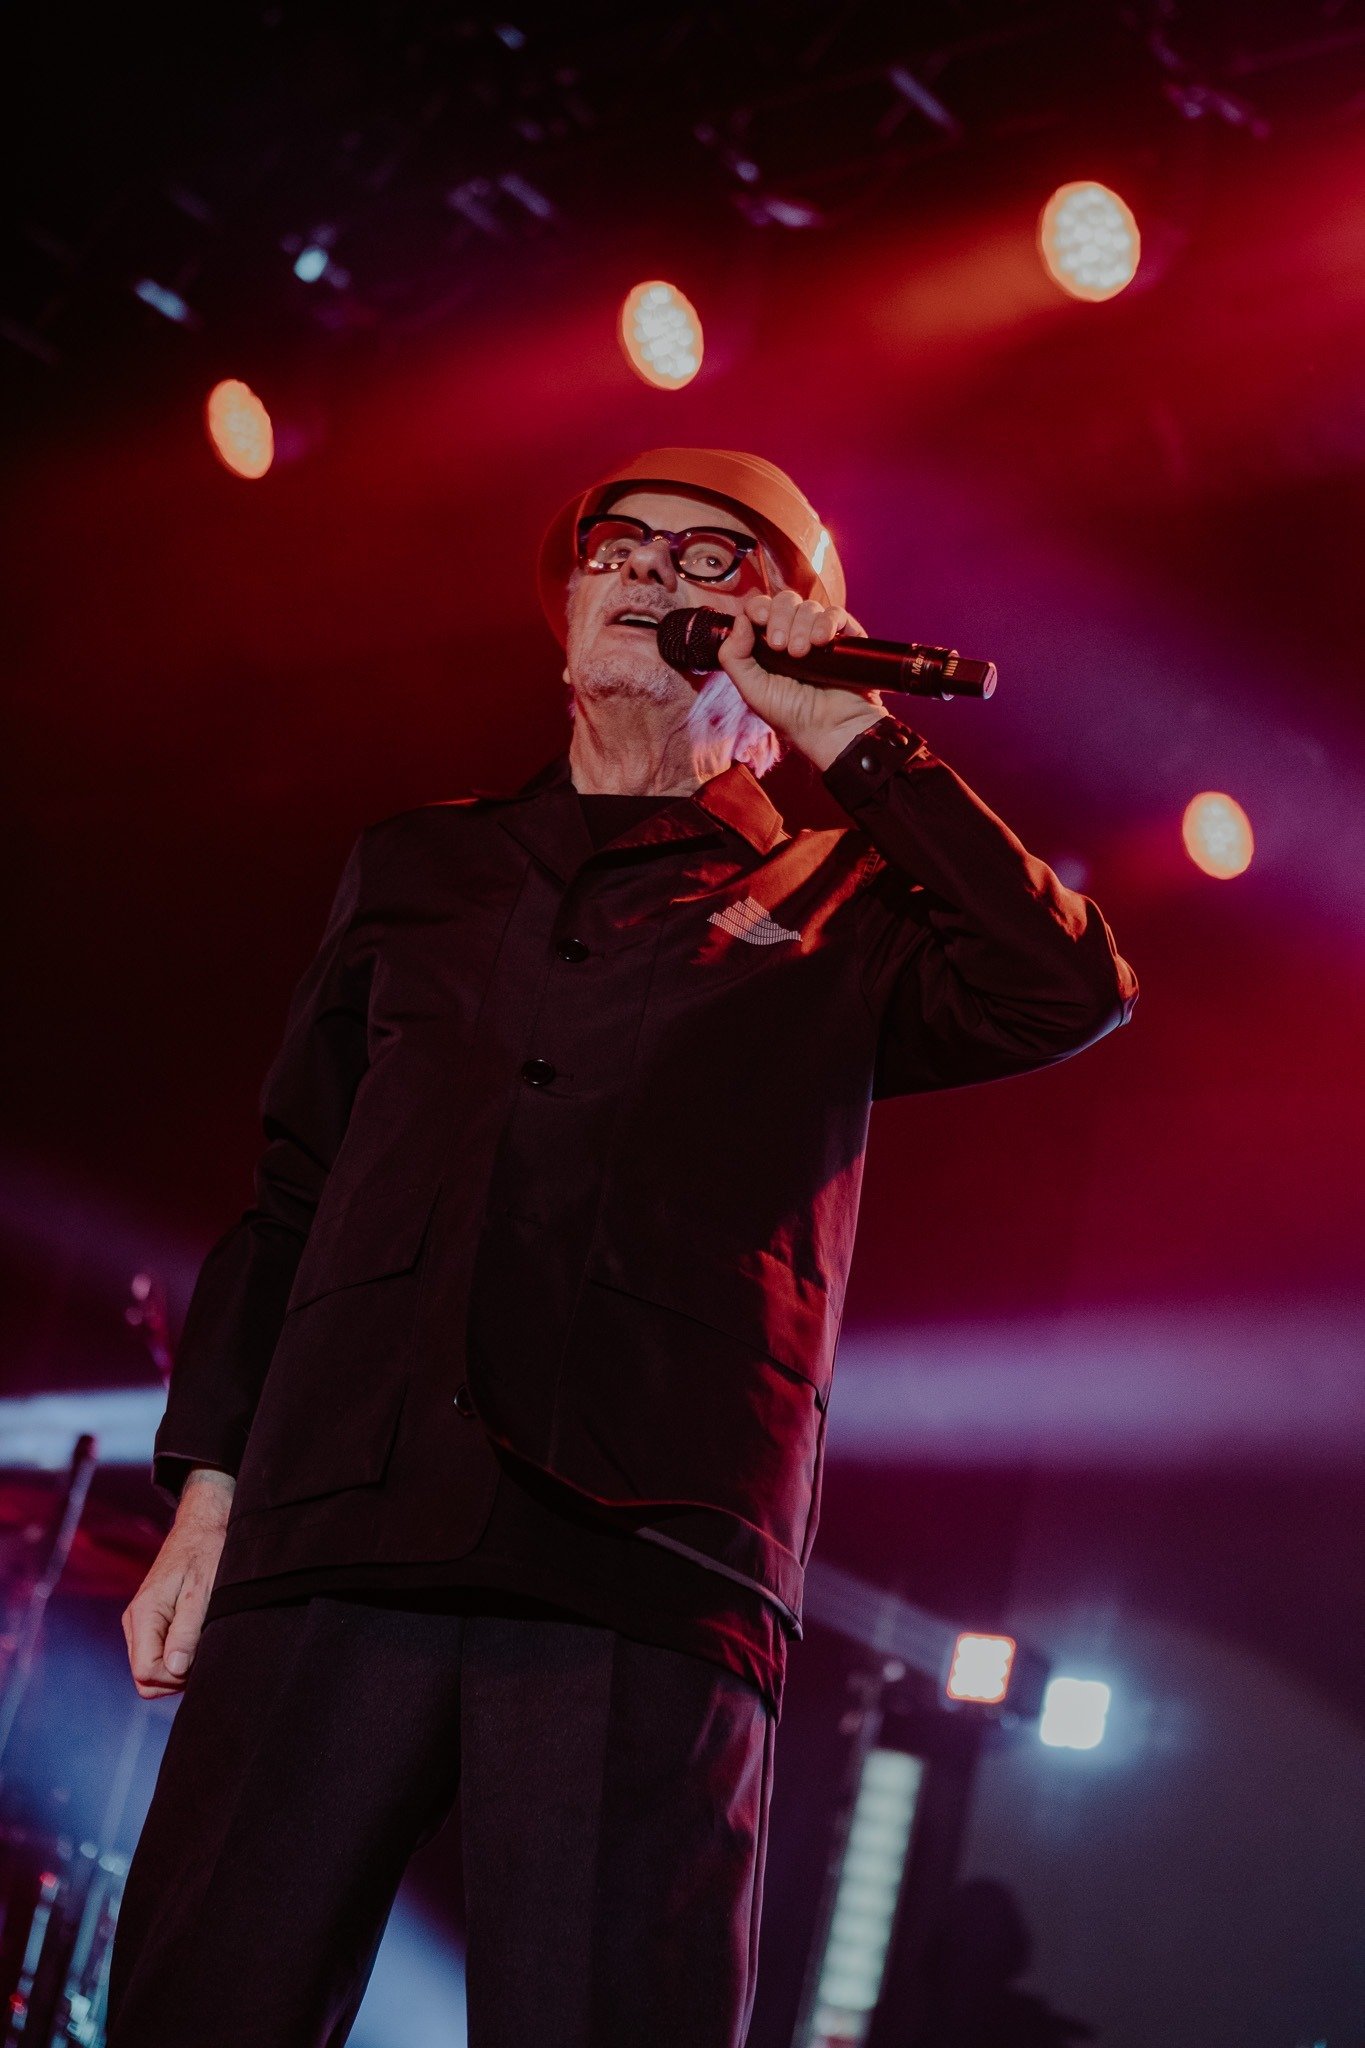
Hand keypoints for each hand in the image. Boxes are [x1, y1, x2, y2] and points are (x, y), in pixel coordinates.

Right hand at [122, 1467, 233, 1697]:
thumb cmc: (206, 1553)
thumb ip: (187, 1632)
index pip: (146, 1672)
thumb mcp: (203, 1592)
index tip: (200, 1658)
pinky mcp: (152, 1623)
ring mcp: (141, 1624)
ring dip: (176, 1670)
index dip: (175, 1676)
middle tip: (203, 1653)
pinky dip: (176, 1658)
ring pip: (150, 1671)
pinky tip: (196, 1641)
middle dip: (174, 1678)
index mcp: (144, 1615)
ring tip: (202, 1644)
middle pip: (144, 1678)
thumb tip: (175, 1669)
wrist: (204, 1525)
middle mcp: (136, 1622)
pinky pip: (157, 1656)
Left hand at [715, 589, 889, 771]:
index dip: (759, 608)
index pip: (761, 608)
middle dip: (779, 618)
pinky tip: (821, 642)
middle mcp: (793, 634)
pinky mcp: (845, 637)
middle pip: (784, 601)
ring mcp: (819, 634)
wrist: (830, 728)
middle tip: (781, 647)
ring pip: (808, 606)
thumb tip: (740, 619)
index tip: (759, 619)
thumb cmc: (790, 715)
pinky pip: (835, 613)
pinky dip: (826, 622)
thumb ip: (734, 656)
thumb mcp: (752, 690)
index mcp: (768, 644)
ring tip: (802, 654)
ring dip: (801, 625)